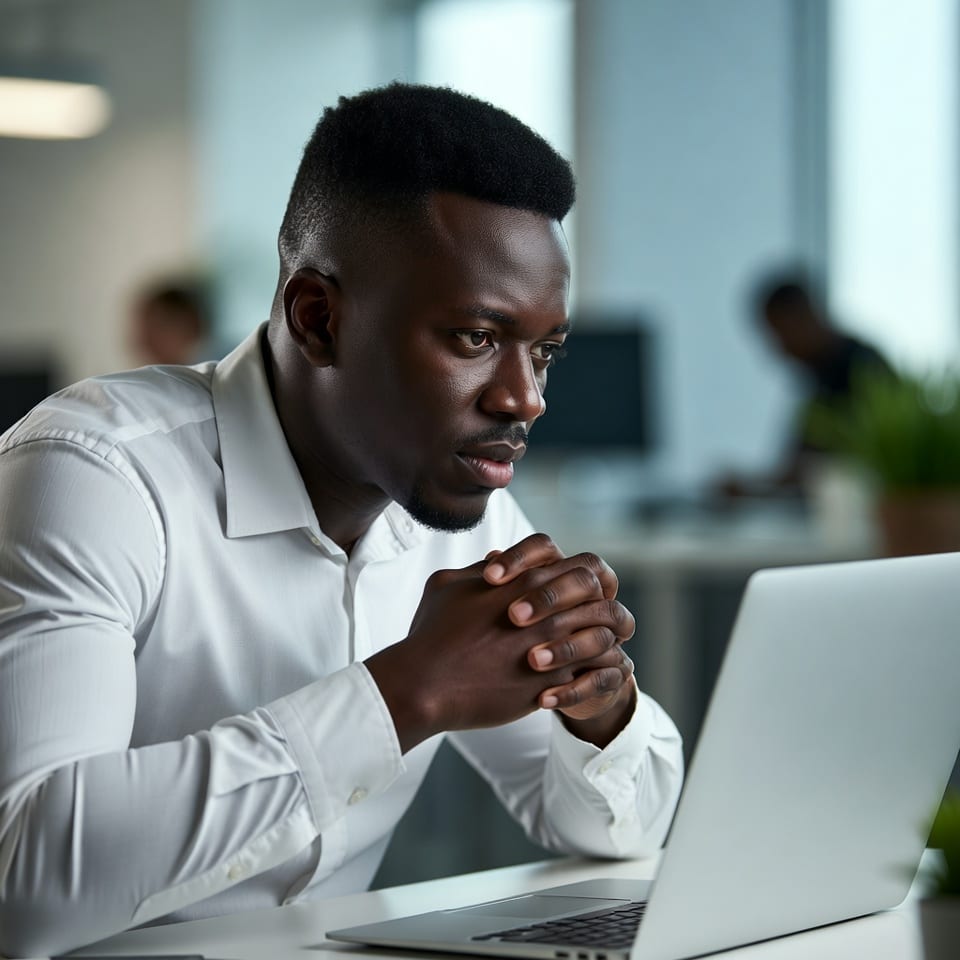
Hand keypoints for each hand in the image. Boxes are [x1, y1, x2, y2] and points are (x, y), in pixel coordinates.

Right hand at [365, 535, 635, 751]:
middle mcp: (548, 611)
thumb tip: (495, 558)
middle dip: (603, 607)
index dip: (587, 579)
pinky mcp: (555, 684)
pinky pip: (597, 675)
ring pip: (606, 637)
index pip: (583, 567)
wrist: (425, 685)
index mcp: (527, 582)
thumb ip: (477, 568)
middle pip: (602, 599)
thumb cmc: (431, 634)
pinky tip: (583, 676)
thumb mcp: (447, 585)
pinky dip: (597, 674)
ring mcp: (555, 648)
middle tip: (595, 619)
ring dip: (604, 640)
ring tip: (594, 649)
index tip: (580, 593)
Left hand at [482, 534, 636, 737]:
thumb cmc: (518, 635)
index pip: (548, 549)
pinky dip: (574, 690)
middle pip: (584, 581)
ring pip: (600, 631)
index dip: (522, 558)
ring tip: (531, 661)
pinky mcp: (615, 670)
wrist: (551, 680)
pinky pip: (603, 678)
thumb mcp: (500, 609)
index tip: (490, 578)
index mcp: (559, 574)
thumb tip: (485, 560)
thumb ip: (494, 587)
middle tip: (513, 616)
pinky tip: (543, 698)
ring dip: (565, 647)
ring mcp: (609, 634)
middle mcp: (591, 597)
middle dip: (549, 596)